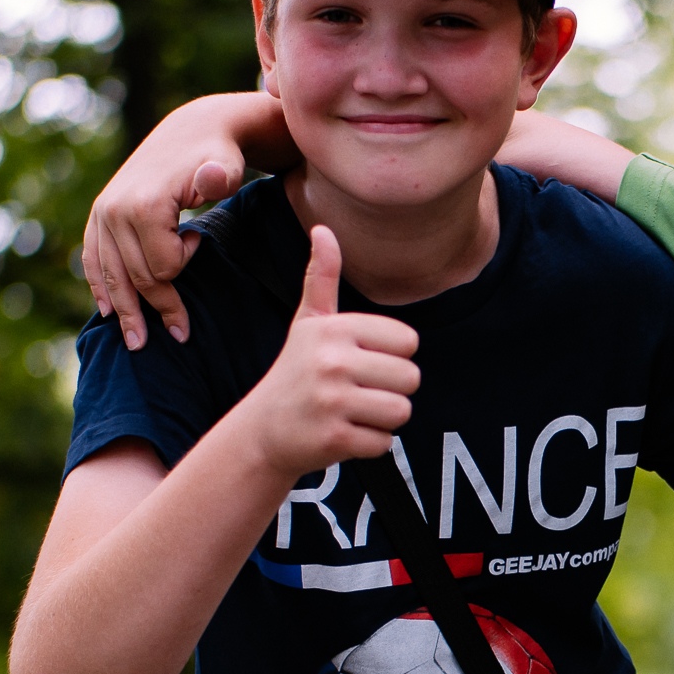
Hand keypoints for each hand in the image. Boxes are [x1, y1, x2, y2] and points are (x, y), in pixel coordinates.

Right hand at [82, 94, 294, 348]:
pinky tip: (106, 312)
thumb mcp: (226, 166)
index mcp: (143, 206)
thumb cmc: (217, 156)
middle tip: (181, 336)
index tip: (200, 241)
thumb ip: (221, 177)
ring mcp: (103, 213)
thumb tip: (212, 179)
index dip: (185, 266)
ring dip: (125, 311)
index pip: (162, 268)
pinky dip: (100, 286)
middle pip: (137, 277)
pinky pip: (94, 259)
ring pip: (112, 275)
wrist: (193, 131)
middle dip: (160, 307)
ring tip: (139, 342)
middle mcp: (114, 210)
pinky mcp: (99, 214)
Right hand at [238, 224, 420, 474]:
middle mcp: (332, 362)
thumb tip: (322, 229)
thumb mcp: (307, 323)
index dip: (392, 357)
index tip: (361, 363)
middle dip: (392, 390)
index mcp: (334, 329)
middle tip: (358, 393)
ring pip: (401, 411)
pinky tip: (343, 434)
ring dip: (384, 418)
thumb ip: (322, 278)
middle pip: (411, 378)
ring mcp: (332, 402)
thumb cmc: (296, 372)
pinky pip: (384, 443)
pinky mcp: (334, 439)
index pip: (408, 341)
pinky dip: (370, 445)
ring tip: (353, 412)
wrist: (262, 431)